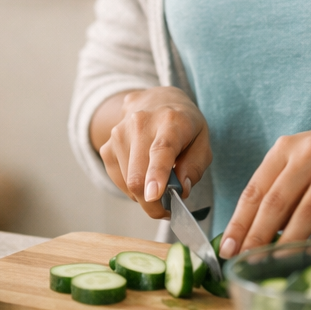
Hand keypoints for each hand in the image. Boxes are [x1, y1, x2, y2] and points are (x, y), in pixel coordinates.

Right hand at [94, 87, 211, 219]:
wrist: (155, 100)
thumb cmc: (183, 125)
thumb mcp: (203, 141)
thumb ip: (196, 166)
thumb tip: (181, 189)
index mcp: (171, 121)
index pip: (161, 150)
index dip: (157, 174)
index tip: (154, 195)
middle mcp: (140, 123)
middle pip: (138, 176)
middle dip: (152, 204)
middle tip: (166, 210)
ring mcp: (119, 134)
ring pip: (127, 183)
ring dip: (143, 195)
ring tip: (158, 183)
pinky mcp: (107, 146)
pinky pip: (118, 181)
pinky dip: (132, 188)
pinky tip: (144, 174)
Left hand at [220, 115, 310, 256]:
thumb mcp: (306, 157)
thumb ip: (283, 186)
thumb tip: (257, 229)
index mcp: (287, 147)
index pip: (255, 188)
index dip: (239, 220)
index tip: (226, 246)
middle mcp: (309, 154)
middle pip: (275, 202)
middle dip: (256, 236)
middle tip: (242, 260)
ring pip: (305, 213)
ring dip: (286, 243)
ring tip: (271, 264)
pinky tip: (309, 256)